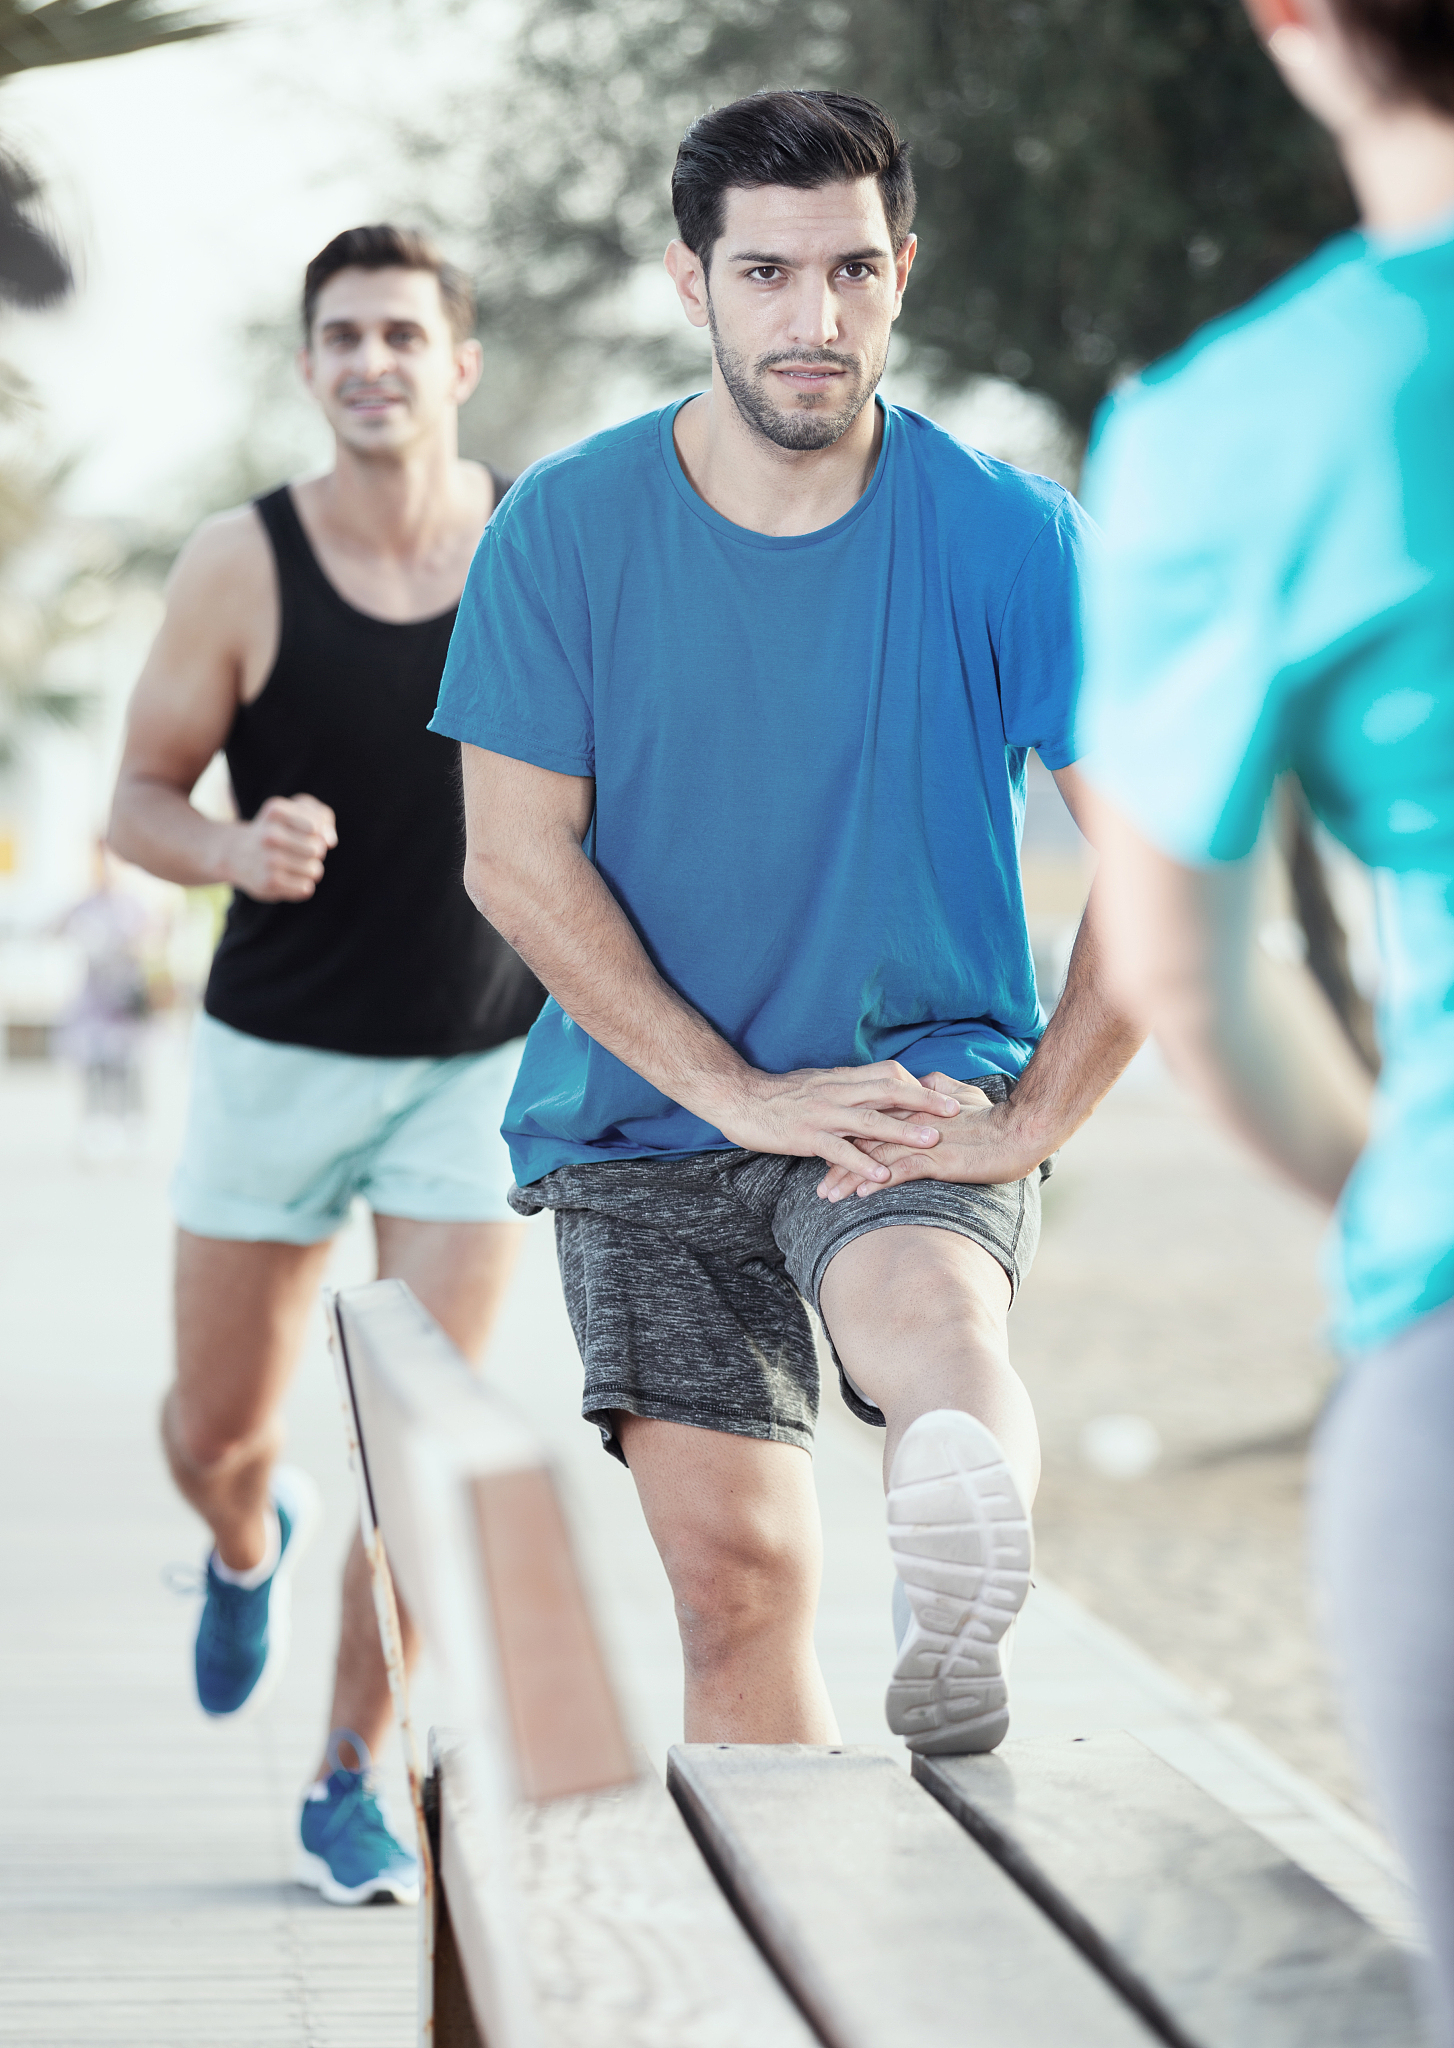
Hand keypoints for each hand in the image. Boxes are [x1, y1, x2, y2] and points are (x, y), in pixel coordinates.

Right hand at [223, 793, 336, 901]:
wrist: (237, 853)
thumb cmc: (278, 829)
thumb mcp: (296, 810)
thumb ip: (321, 816)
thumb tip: (331, 840)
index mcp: (276, 811)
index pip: (317, 826)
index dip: (320, 832)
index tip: (309, 832)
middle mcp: (269, 834)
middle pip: (318, 849)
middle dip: (316, 851)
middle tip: (298, 849)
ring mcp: (267, 860)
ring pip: (315, 870)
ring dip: (311, 869)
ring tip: (293, 864)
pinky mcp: (268, 883)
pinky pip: (306, 888)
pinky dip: (302, 885)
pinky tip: (287, 877)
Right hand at [707, 1061, 961, 1180]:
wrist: (738, 1098)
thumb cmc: (777, 1095)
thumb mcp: (817, 1084)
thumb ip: (845, 1090)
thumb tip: (872, 1094)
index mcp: (841, 1079)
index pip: (888, 1074)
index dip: (917, 1084)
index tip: (943, 1093)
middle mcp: (837, 1092)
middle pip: (889, 1091)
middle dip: (924, 1100)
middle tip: (955, 1110)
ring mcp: (823, 1114)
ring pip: (870, 1120)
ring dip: (903, 1131)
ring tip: (931, 1142)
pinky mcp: (806, 1136)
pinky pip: (839, 1150)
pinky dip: (862, 1163)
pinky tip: (881, 1178)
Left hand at [815, 1072, 1044, 1199]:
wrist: (1023, 1130)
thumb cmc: (996, 1118)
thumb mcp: (964, 1096)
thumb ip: (939, 1088)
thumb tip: (924, 1081)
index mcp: (916, 1109)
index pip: (871, 1123)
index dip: (847, 1139)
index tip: (828, 1154)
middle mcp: (913, 1122)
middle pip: (865, 1142)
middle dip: (838, 1164)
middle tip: (819, 1185)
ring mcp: (924, 1140)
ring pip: (876, 1157)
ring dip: (849, 1178)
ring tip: (828, 1195)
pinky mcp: (938, 1158)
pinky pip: (902, 1170)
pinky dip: (879, 1180)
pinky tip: (861, 1193)